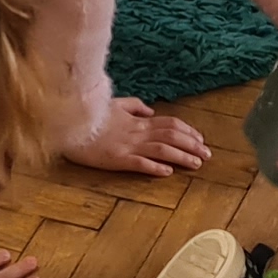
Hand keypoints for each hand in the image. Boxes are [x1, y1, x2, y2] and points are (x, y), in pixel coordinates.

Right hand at [62, 100, 211, 176]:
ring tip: (196, 164)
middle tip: (208, 155)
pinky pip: (139, 162)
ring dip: (181, 156)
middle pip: (171, 136)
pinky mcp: (116, 159)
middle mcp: (137, 132)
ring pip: (161, 149)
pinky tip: (167, 172)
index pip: (170, 123)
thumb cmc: (90, 116)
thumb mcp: (114, 105)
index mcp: (137, 121)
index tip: (201, 140)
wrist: (69, 125)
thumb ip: (134, 106)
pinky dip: (155, 166)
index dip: (188, 131)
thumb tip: (151, 110)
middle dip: (192, 145)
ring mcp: (127, 145)